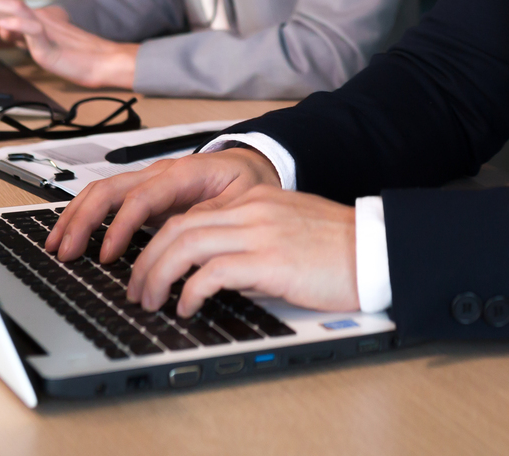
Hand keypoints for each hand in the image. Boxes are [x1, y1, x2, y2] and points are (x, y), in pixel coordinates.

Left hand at [0, 0, 138, 88]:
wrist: (98, 62)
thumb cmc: (70, 56)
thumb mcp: (37, 44)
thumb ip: (19, 35)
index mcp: (30, 18)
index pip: (1, 0)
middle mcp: (34, 17)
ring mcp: (42, 28)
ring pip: (13, 9)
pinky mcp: (50, 43)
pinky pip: (33, 29)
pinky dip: (16, 25)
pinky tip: (2, 26)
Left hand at [44, 149, 358, 317]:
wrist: (374, 249)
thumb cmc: (335, 248)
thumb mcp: (284, 230)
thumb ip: (247, 235)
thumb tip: (211, 264)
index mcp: (251, 200)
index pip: (188, 214)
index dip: (156, 241)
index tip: (142, 267)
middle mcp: (248, 209)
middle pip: (175, 227)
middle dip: (144, 260)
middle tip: (134, 289)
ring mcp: (257, 231)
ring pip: (183, 245)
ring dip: (156, 276)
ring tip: (149, 301)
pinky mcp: (267, 259)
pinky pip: (211, 273)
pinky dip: (189, 292)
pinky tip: (187, 308)